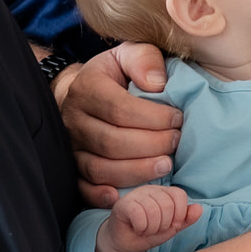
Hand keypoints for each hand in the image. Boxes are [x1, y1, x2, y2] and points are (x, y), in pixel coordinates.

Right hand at [55, 43, 180, 206]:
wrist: (88, 91)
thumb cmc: (118, 74)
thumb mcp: (131, 54)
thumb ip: (145, 59)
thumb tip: (157, 84)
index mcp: (87, 88)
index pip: (119, 109)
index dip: (153, 118)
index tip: (178, 119)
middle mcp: (74, 119)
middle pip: (111, 142)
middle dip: (150, 146)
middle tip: (176, 143)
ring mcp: (72, 146)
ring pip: (99, 168)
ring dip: (136, 171)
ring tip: (165, 166)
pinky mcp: (73, 167)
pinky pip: (82, 187)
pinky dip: (99, 195)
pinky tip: (121, 196)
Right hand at [95, 185, 201, 251]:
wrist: (127, 243)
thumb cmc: (150, 233)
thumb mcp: (172, 227)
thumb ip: (186, 219)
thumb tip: (199, 209)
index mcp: (164, 191)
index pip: (179, 195)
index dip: (179, 214)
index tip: (171, 225)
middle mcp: (150, 189)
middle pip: (168, 205)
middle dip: (164, 224)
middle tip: (155, 229)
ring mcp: (135, 195)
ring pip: (154, 211)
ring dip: (152, 228)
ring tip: (146, 230)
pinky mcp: (123, 204)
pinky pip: (139, 215)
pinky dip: (142, 228)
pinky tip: (137, 229)